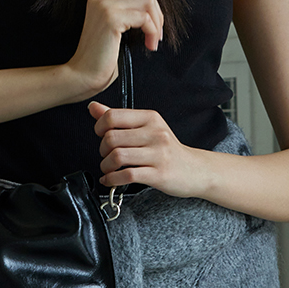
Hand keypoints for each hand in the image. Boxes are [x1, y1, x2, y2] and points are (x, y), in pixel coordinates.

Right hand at [66, 0, 163, 96]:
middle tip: (156, 31)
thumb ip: (126, 6)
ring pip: (147, 0)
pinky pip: (145, 18)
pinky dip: (153, 32)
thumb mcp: (114, 24)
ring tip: (153, 39)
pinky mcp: (111, 19)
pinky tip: (149, 45)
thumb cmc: (101, 55)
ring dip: (157, 22)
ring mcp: (104, 5)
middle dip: (157, 10)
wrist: (84, 74)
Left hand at [88, 102, 202, 197]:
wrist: (195, 169)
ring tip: (109, 169)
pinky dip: (112, 179)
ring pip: (117, 157)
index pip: (113, 116)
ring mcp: (158, 154)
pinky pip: (127, 175)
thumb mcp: (145, 128)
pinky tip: (111, 180)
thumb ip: (118, 118)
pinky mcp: (159, 174)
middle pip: (111, 138)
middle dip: (102, 150)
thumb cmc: (167, 149)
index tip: (101, 136)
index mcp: (150, 118)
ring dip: (106, 166)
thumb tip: (93, 107)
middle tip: (106, 156)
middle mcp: (155, 133)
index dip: (99, 127)